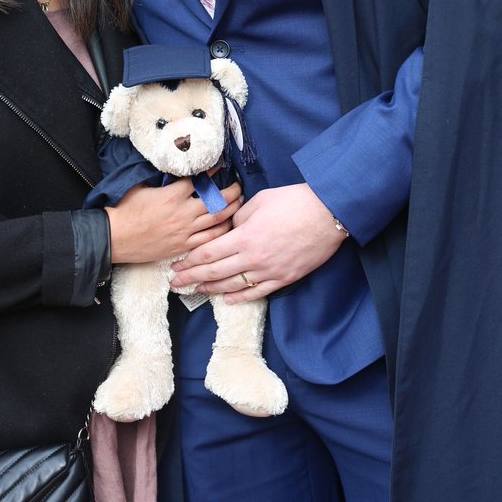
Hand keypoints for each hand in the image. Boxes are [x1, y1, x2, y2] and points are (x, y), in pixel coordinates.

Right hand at [106, 179, 241, 264]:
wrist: (114, 238)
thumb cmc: (125, 210)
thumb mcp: (140, 186)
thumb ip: (158, 177)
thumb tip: (169, 166)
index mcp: (172, 195)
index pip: (199, 180)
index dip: (212, 172)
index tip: (221, 165)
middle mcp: (182, 213)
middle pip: (216, 201)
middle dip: (231, 192)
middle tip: (239, 186)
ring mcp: (184, 232)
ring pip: (216, 221)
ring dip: (231, 211)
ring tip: (239, 204)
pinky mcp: (182, 246)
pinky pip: (208, 240)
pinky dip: (220, 232)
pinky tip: (227, 227)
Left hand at [167, 183, 347, 302]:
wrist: (327, 214)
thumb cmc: (293, 202)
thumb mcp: (259, 201)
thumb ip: (240, 217)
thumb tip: (231, 228)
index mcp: (244, 237)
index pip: (208, 253)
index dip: (189, 262)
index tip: (176, 266)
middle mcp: (253, 258)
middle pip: (215, 273)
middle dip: (192, 279)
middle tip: (175, 284)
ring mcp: (269, 271)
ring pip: (233, 286)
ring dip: (211, 290)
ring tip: (195, 291)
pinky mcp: (284, 278)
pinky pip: (257, 292)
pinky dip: (239, 298)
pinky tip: (226, 299)